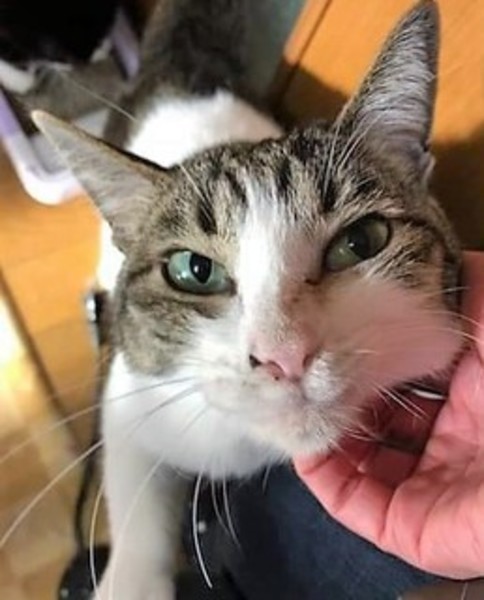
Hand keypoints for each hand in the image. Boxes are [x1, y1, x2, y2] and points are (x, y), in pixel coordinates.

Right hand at [294, 252, 483, 578]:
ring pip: (361, 463)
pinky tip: (304, 446)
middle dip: (336, 396)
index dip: (360, 358)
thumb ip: (471, 291)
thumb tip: (434, 256)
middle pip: (377, 419)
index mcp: (469, 396)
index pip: (400, 376)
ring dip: (323, 435)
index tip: (321, 338)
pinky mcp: (421, 529)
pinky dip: (326, 479)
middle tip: (294, 373)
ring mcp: (434, 486)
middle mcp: (450, 440)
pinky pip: (360, 506)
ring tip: (289, 404)